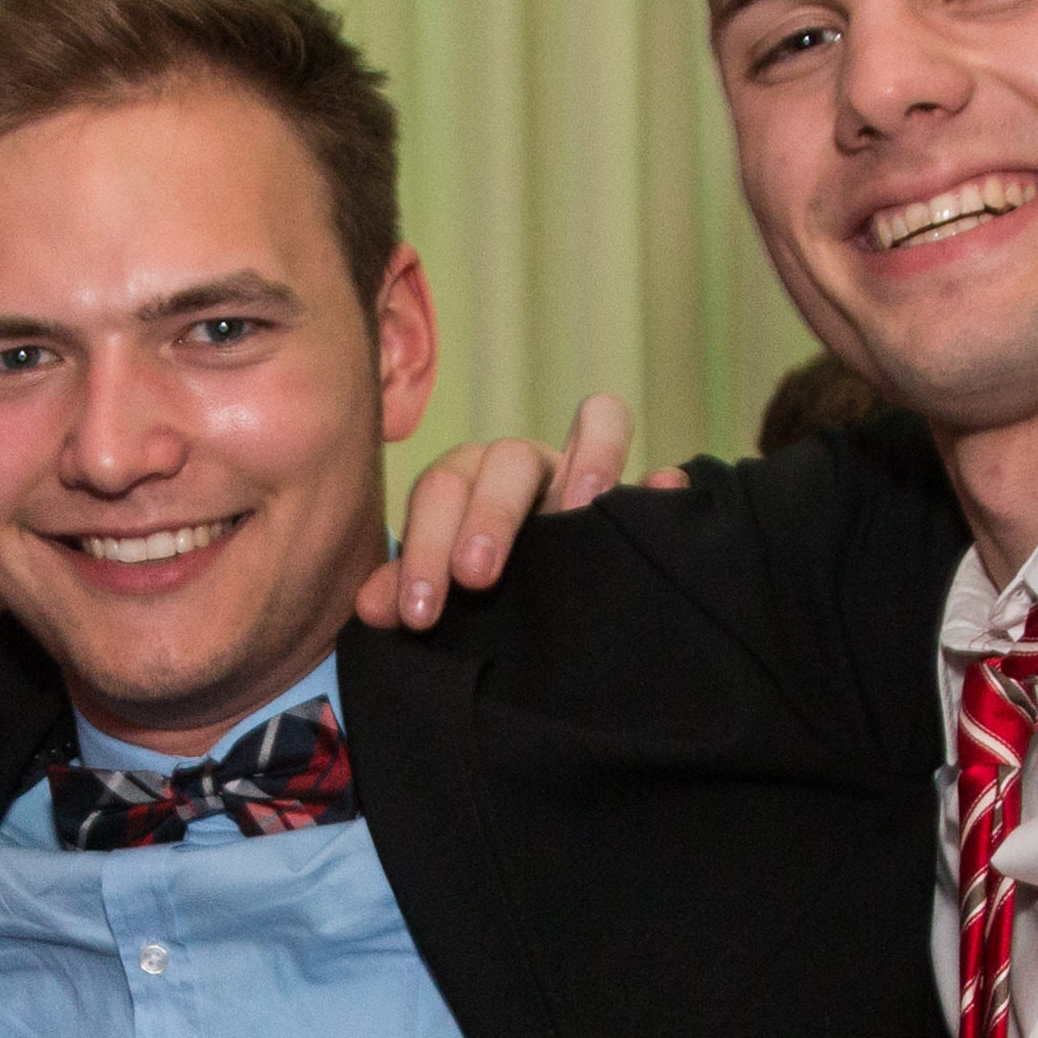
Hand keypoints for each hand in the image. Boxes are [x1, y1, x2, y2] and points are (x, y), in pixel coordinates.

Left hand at [353, 393, 641, 632]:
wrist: (525, 609)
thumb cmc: (472, 595)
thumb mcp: (435, 595)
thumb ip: (403, 594)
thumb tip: (371, 607)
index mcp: (469, 482)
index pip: (442, 489)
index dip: (424, 546)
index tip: (420, 611)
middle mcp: (527, 468)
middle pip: (507, 458)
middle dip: (490, 516)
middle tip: (477, 578)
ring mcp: (588, 476)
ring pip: (596, 425)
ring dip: (591, 458)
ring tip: (584, 507)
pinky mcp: (639, 504)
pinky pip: (660, 476)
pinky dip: (662, 484)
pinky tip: (666, 493)